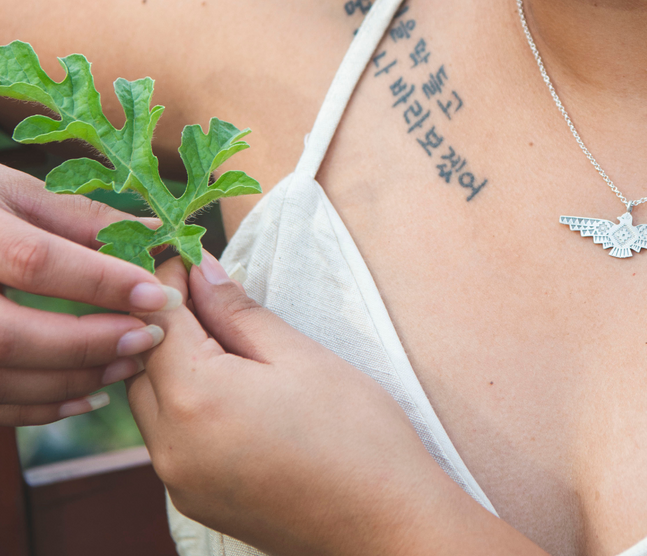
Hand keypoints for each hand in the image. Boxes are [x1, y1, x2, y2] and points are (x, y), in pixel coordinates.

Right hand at [0, 164, 179, 424]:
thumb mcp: (13, 192)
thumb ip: (81, 216)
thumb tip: (157, 231)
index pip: (36, 261)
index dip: (101, 282)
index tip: (159, 295)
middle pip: (9, 335)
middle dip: (87, 343)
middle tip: (149, 338)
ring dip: (71, 380)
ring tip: (130, 363)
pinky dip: (39, 407)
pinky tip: (89, 395)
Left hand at [129, 256, 546, 555]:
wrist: (382, 519)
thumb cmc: (354, 432)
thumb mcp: (298, 354)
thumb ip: (238, 311)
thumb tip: (200, 272)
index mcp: (197, 400)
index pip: (160, 320)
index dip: (169, 278)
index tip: (186, 247)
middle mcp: (171, 446)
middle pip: (142, 363)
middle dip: (166, 318)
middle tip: (205, 282)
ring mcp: (178, 480)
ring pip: (150, 401)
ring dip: (172, 360)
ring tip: (219, 328)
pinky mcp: (194, 499)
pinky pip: (169, 436)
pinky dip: (184, 399)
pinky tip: (226, 381)